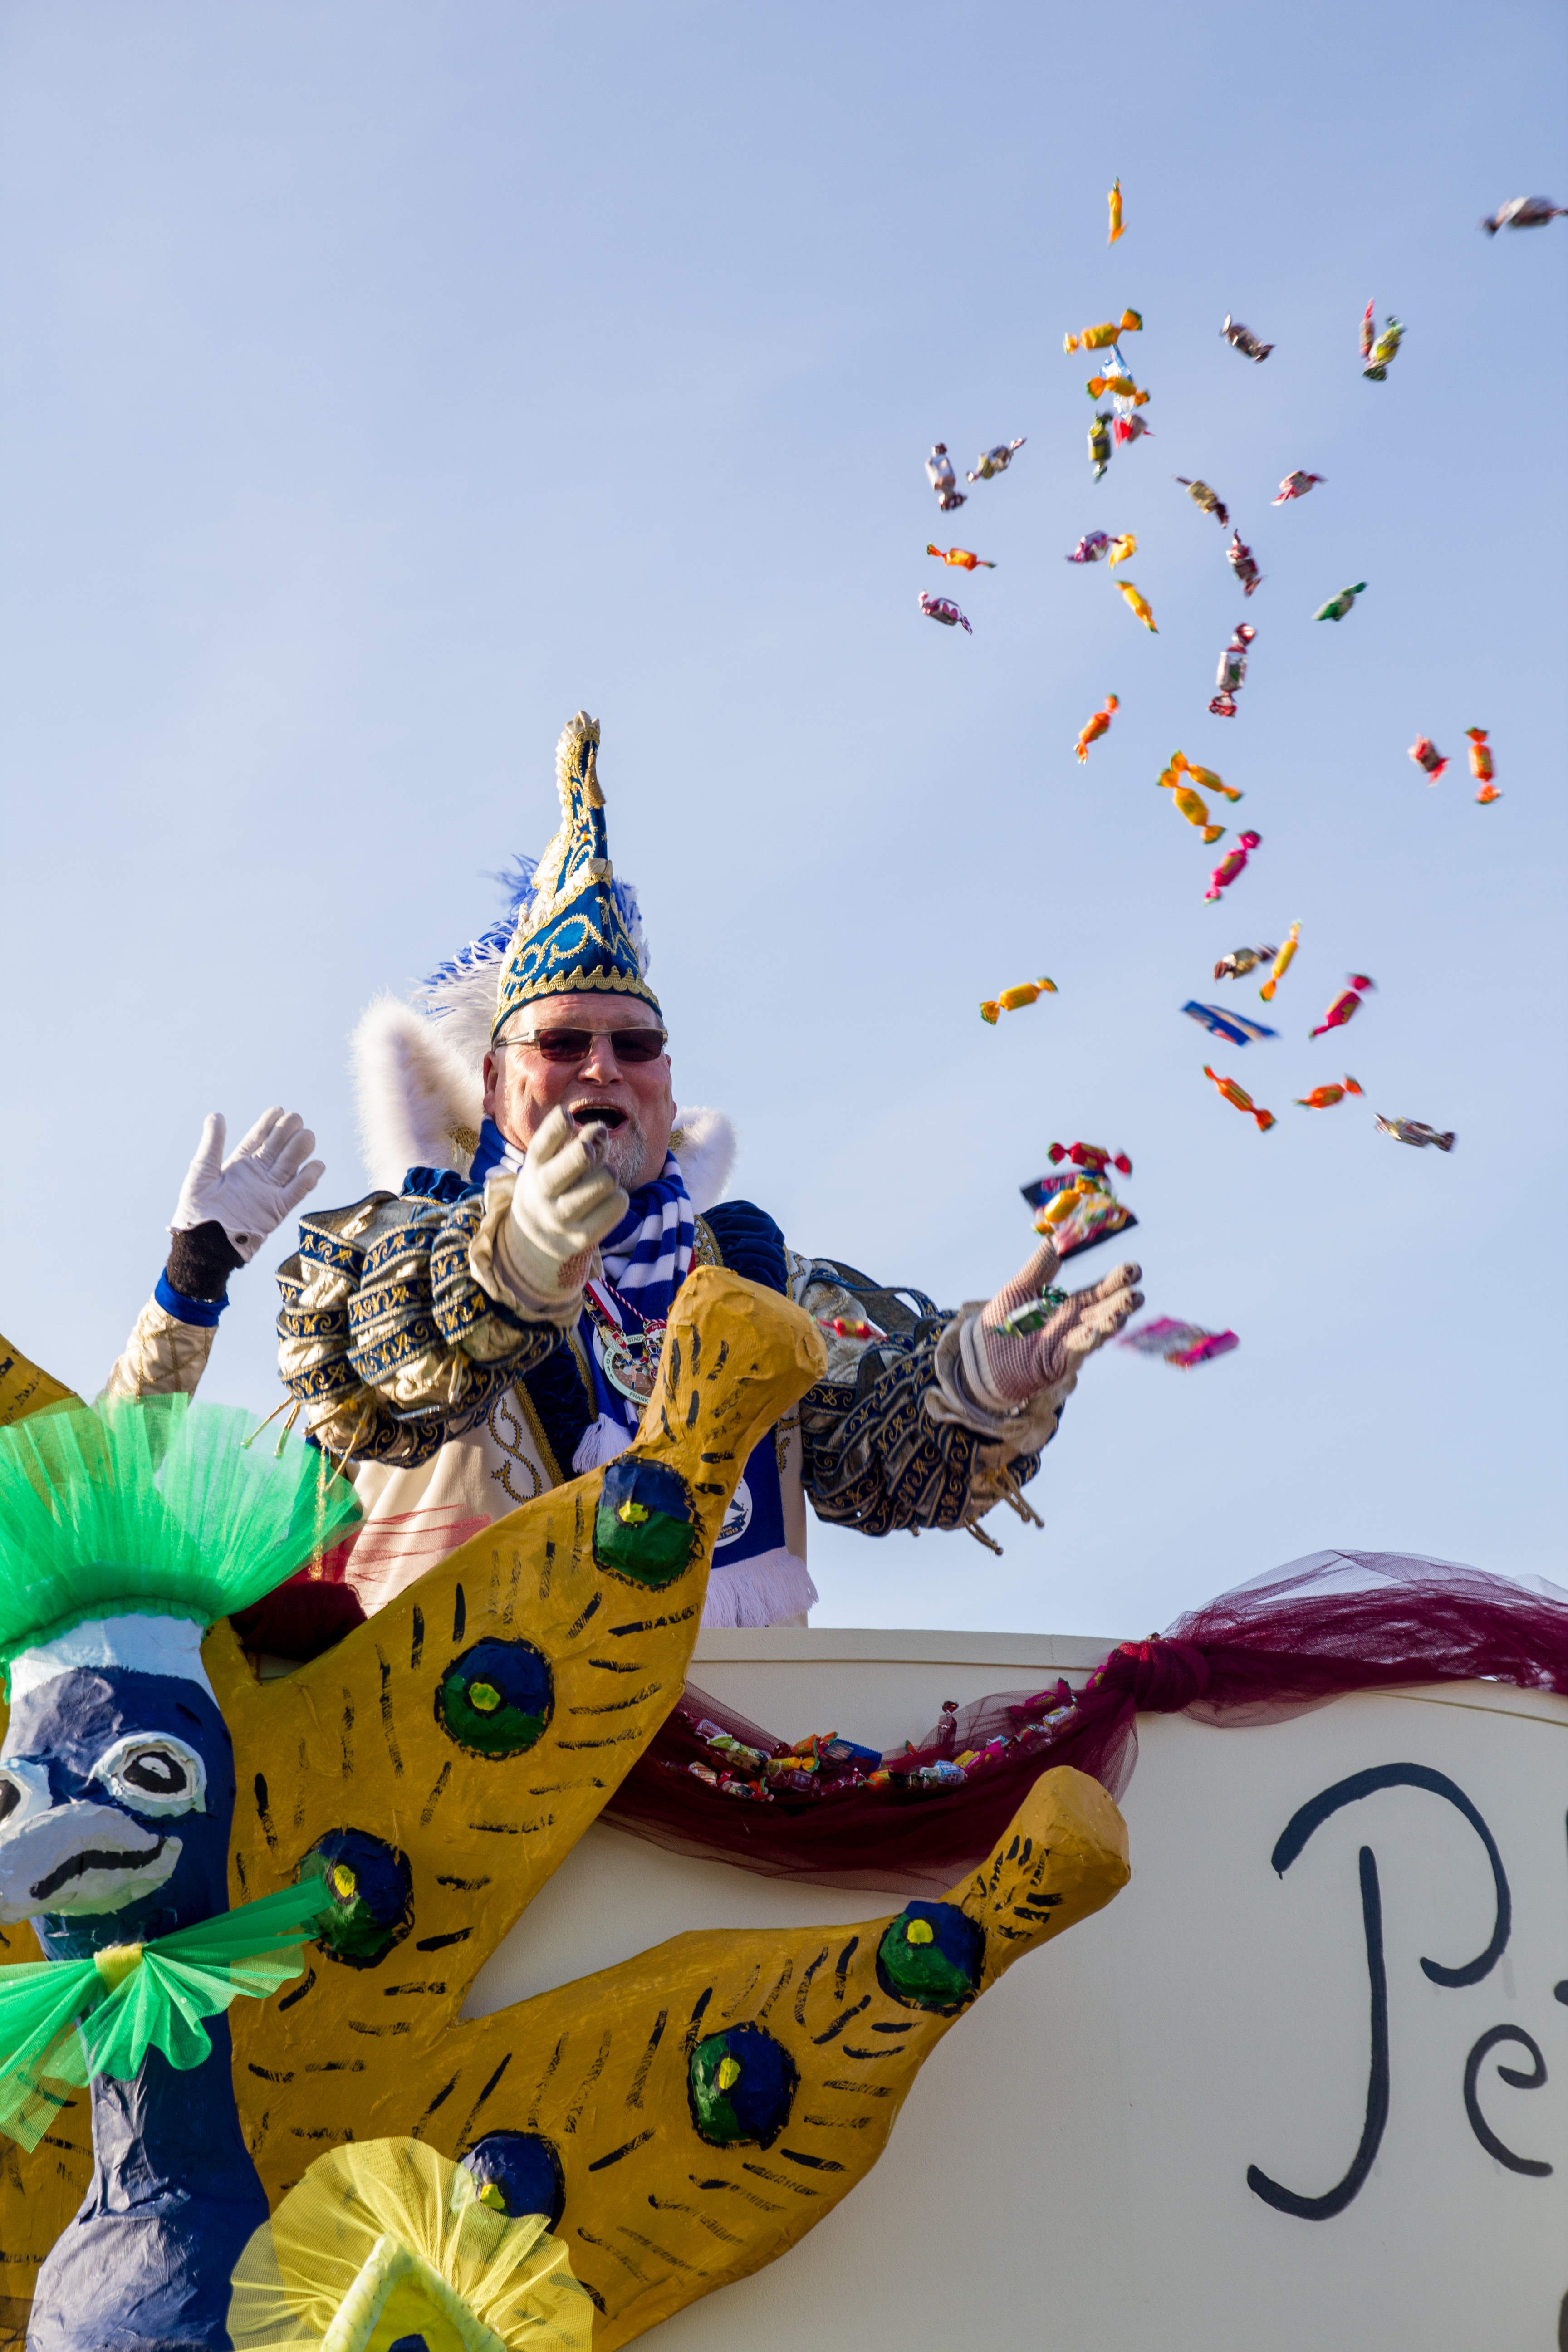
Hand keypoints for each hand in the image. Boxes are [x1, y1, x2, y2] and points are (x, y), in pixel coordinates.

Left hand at [169, 1109, 324, 1261]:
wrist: (202, 1242)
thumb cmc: (197, 1209)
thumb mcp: (202, 1171)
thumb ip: (212, 1144)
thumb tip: (217, 1115)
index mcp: (239, 1166)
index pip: (258, 1139)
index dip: (268, 1124)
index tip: (277, 1110)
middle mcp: (257, 1176)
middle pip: (278, 1150)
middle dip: (287, 1133)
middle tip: (296, 1118)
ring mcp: (268, 1192)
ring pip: (290, 1167)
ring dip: (300, 1151)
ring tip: (307, 1135)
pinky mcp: (276, 1210)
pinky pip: (296, 1193)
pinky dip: (307, 1180)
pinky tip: (317, 1165)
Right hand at [500, 1107, 628, 1314]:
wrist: (536, 1237)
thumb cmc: (556, 1185)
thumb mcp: (557, 1162)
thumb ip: (583, 1143)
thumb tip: (600, 1129)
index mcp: (535, 1168)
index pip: (540, 1147)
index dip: (553, 1129)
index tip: (566, 1114)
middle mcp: (543, 1194)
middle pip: (560, 1172)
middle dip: (579, 1156)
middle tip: (589, 1149)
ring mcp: (561, 1218)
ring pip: (596, 1187)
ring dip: (608, 1174)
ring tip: (609, 1174)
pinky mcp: (581, 1238)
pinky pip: (612, 1210)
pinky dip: (618, 1199)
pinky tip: (615, 1196)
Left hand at [981, 1240, 1142, 1404]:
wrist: (981, 1355)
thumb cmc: (1003, 1321)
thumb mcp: (1020, 1287)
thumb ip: (1040, 1266)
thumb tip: (1056, 1236)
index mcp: (1072, 1305)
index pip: (1101, 1291)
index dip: (1118, 1281)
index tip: (1134, 1269)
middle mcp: (1076, 1326)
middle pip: (1105, 1312)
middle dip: (1122, 1303)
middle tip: (1137, 1293)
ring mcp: (1068, 1347)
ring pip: (1095, 1334)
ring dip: (1109, 1324)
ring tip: (1122, 1312)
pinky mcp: (1054, 1366)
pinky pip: (1072, 1354)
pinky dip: (1083, 1344)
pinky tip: (1093, 1332)